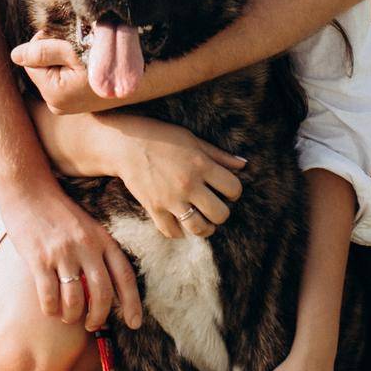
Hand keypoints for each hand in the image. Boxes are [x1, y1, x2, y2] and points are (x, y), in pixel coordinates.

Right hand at [2, 185, 142, 333]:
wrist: (28, 189)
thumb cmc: (58, 212)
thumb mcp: (87, 227)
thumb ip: (97, 253)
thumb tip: (103, 291)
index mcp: (102, 238)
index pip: (124, 275)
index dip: (132, 302)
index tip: (134, 323)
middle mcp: (86, 246)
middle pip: (102, 293)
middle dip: (99, 317)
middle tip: (92, 325)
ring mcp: (63, 252)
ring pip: (75, 300)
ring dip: (72, 316)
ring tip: (68, 317)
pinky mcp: (39, 259)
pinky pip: (49, 296)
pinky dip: (51, 309)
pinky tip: (50, 308)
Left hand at [12, 30, 106, 114]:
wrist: (142, 76)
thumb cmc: (110, 58)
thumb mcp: (74, 49)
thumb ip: (42, 51)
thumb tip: (14, 55)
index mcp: (53, 93)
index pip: (31, 60)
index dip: (44, 43)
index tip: (65, 35)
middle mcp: (57, 105)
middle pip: (41, 67)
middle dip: (53, 52)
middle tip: (77, 43)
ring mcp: (68, 106)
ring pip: (53, 72)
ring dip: (63, 59)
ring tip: (84, 53)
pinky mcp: (78, 103)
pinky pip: (65, 80)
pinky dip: (72, 69)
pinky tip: (88, 64)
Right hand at [114, 115, 246, 238]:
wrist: (126, 144)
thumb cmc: (162, 138)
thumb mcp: (193, 140)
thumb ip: (219, 155)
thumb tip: (244, 165)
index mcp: (201, 165)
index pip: (233, 188)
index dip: (234, 192)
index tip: (227, 191)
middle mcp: (188, 184)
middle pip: (220, 214)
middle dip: (222, 213)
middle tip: (216, 207)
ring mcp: (171, 199)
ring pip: (199, 228)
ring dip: (206, 229)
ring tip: (204, 223)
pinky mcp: (154, 209)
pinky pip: (172, 232)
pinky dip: (179, 232)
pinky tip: (181, 224)